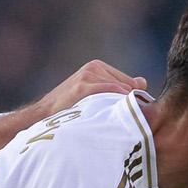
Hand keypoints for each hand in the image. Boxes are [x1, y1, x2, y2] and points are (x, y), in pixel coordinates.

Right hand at [26, 61, 146, 123]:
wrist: (44, 114)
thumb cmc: (70, 106)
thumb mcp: (95, 92)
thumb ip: (118, 86)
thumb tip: (143, 82)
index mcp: (98, 66)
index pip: (128, 82)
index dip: (132, 99)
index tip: (134, 115)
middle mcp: (94, 67)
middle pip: (126, 86)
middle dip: (129, 102)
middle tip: (132, 120)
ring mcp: (88, 75)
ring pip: (120, 90)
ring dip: (124, 104)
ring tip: (125, 120)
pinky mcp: (83, 86)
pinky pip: (110, 92)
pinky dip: (117, 102)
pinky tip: (118, 115)